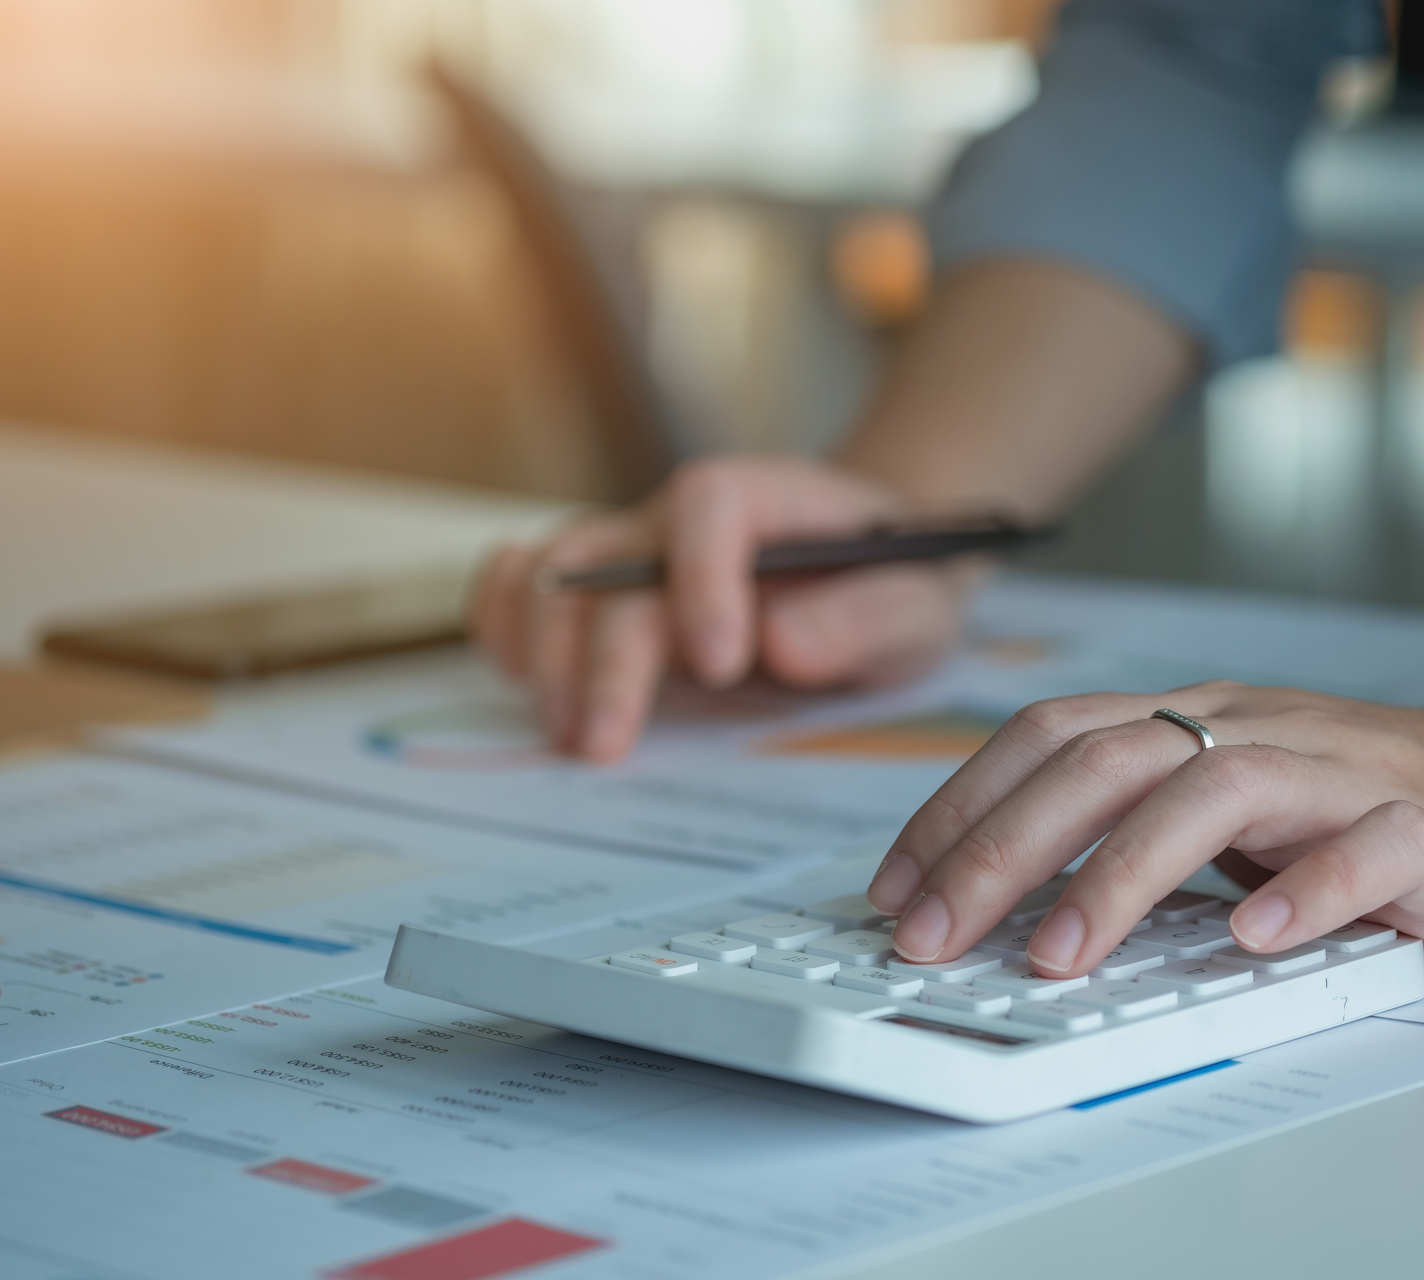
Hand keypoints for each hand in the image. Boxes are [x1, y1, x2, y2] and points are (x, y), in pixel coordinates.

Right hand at [470, 455, 981, 761]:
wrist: (870, 573)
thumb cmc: (893, 584)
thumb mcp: (919, 605)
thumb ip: (868, 619)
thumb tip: (783, 642)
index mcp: (766, 497)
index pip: (709, 503)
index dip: (702, 577)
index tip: (721, 663)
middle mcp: (681, 517)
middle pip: (611, 558)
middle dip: (605, 656)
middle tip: (604, 744)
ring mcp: (631, 551)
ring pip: (552, 573)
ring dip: (544, 654)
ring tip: (568, 736)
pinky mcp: (600, 595)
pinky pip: (522, 587)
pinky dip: (503, 625)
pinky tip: (519, 680)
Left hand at [866, 647, 1423, 969]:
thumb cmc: (1383, 806)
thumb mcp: (1244, 810)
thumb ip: (1149, 836)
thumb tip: (1010, 903)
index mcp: (1203, 723)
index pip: (1055, 736)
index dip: (962, 803)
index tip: (895, 885)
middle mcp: (1260, 730)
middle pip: (1109, 757)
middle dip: (1001, 846)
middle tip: (931, 934)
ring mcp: (1347, 773)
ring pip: (1219, 789)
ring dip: (1124, 873)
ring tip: (1061, 955)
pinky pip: (1368, 847)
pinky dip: (1307, 890)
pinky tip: (1255, 938)